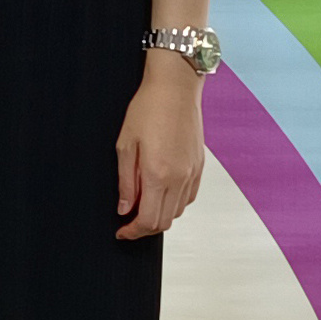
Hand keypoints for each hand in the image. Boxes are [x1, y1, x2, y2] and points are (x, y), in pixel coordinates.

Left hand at [115, 55, 204, 239]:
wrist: (175, 87)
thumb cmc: (148, 109)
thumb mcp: (125, 145)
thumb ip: (126, 182)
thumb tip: (124, 209)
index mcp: (159, 175)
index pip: (149, 221)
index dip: (133, 232)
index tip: (121, 231)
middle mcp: (180, 178)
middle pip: (165, 221)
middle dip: (144, 228)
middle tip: (128, 222)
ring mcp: (193, 173)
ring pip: (178, 212)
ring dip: (159, 216)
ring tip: (141, 205)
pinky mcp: (199, 167)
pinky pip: (188, 197)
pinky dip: (173, 204)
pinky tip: (160, 192)